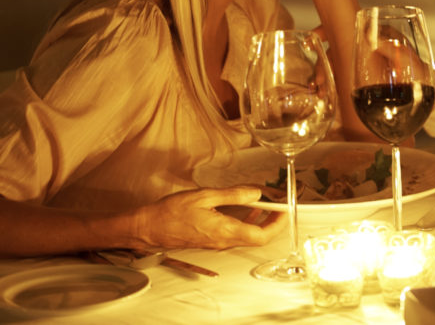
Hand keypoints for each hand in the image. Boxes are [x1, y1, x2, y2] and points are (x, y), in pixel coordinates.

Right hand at [129, 186, 286, 250]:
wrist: (149, 228)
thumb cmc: (172, 212)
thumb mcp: (205, 196)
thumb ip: (233, 195)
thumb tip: (257, 193)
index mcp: (225, 231)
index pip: (262, 236)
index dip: (278, 223)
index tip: (285, 208)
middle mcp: (224, 241)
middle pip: (259, 237)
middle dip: (273, 220)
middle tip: (280, 202)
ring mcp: (218, 242)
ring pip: (249, 235)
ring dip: (261, 219)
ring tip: (267, 200)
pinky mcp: (213, 239)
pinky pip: (237, 233)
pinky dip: (248, 220)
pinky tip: (248, 206)